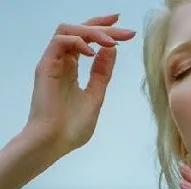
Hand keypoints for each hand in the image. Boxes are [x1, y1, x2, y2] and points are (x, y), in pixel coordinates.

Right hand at [26, 14, 135, 153]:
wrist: (53, 143)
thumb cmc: (71, 128)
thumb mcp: (95, 97)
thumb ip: (102, 74)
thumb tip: (112, 49)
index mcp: (71, 70)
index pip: (88, 41)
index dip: (106, 31)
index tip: (127, 33)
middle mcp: (61, 62)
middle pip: (81, 31)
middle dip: (105, 26)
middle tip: (125, 31)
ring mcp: (53, 63)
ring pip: (69, 30)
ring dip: (93, 32)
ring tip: (111, 42)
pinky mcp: (45, 65)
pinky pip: (60, 41)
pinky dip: (78, 42)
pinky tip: (92, 53)